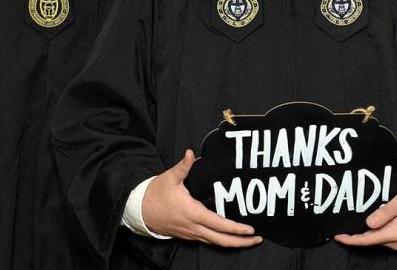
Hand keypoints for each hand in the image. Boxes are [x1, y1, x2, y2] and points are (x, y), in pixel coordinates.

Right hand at [142, 149, 262, 246]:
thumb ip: (183, 166)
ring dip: (233, 243)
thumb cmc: (156, 194)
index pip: (219, 224)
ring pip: (215, 243)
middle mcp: (194, 227)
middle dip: (241, 242)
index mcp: (193, 213)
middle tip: (257, 239)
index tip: (250, 229)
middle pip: (221, 240)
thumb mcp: (169, 177)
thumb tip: (190, 153)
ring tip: (248, 240)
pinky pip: (208, 240)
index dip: (235, 229)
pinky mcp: (188, 235)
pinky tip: (229, 237)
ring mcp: (191, 233)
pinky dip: (221, 240)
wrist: (140, 210)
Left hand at [334, 183, 396, 250]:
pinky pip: (385, 236)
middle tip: (341, 230)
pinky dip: (374, 233)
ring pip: (378, 239)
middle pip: (371, 241)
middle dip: (356, 237)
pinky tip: (369, 225)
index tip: (338, 237)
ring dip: (365, 235)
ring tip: (352, 227)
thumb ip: (384, 213)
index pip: (368, 240)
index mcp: (395, 234)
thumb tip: (368, 224)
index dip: (352, 240)